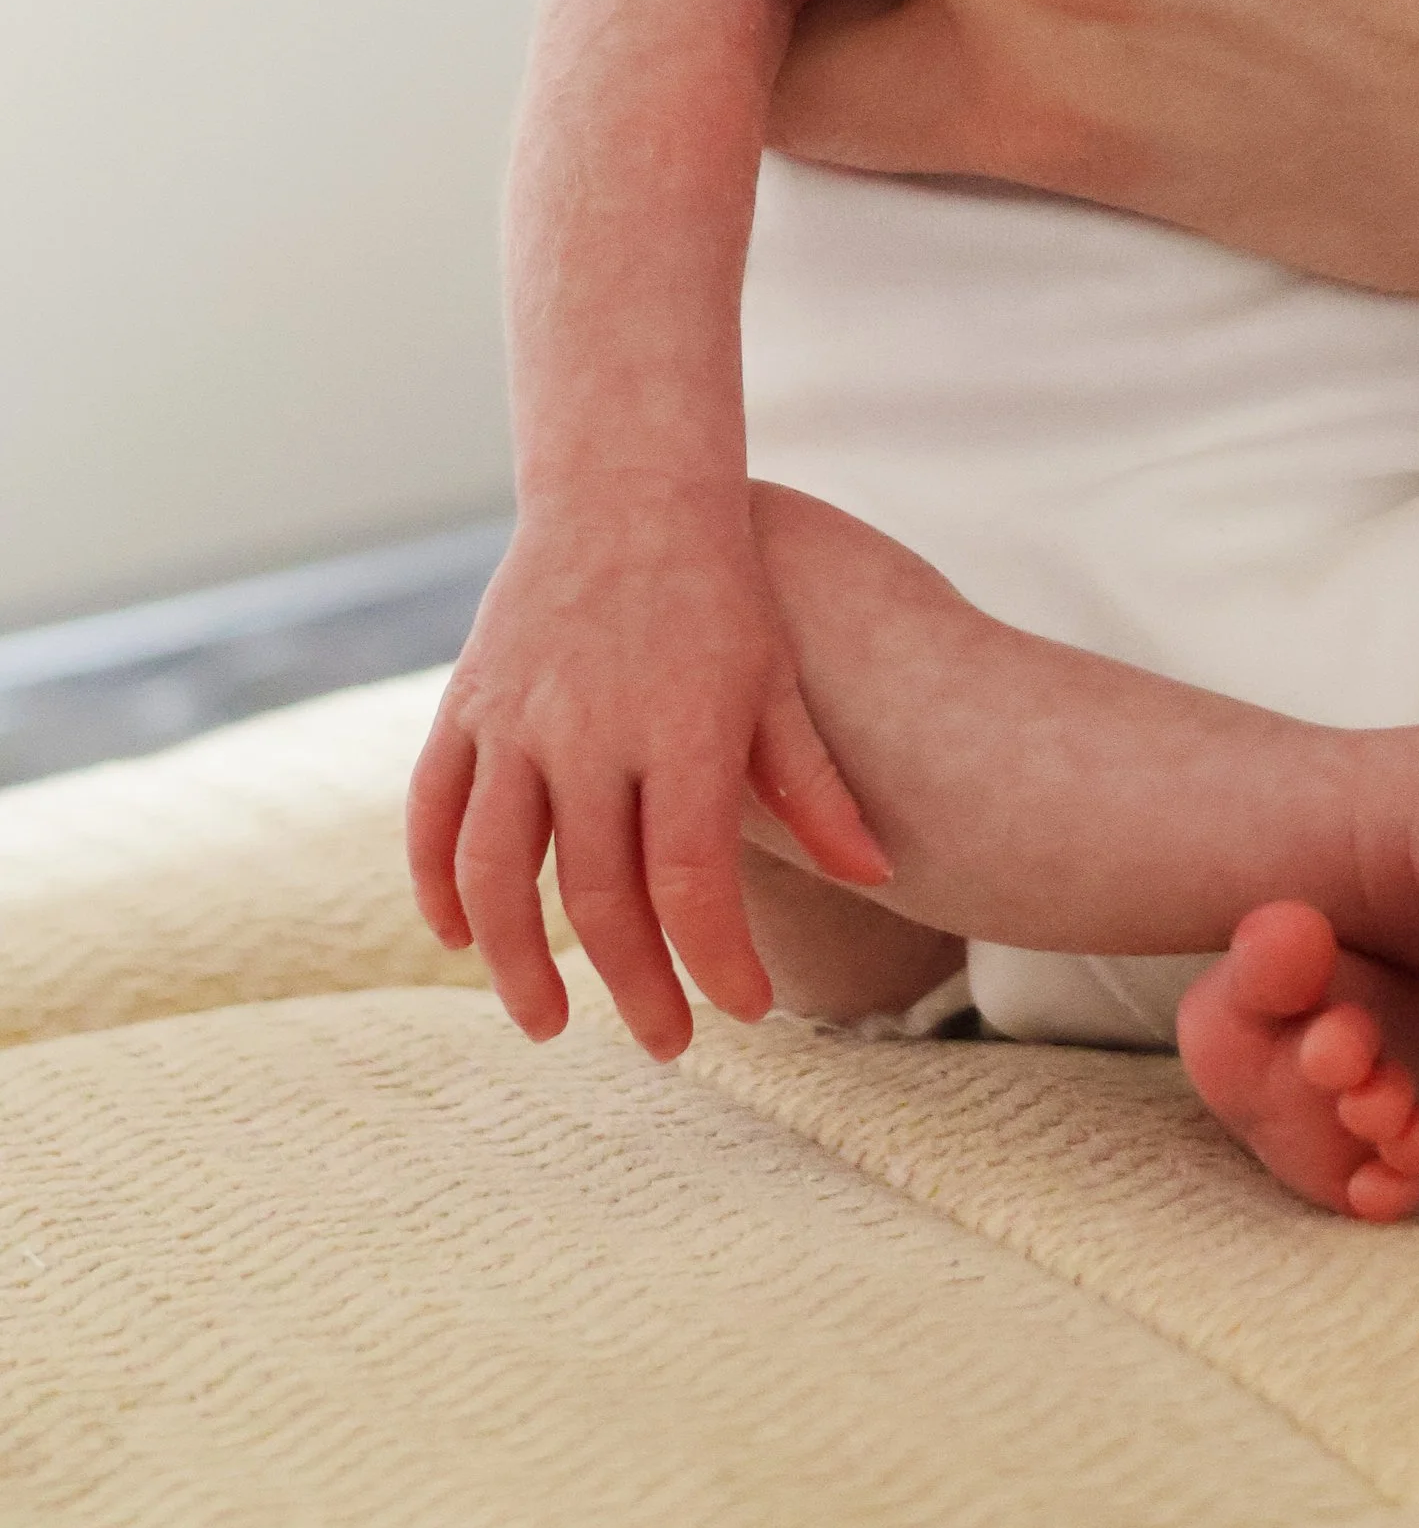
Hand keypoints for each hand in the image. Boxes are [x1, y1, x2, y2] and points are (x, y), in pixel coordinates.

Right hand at [406, 489, 886, 1058]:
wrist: (627, 485)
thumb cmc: (720, 588)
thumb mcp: (777, 677)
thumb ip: (815, 785)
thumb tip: (878, 876)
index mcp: (679, 724)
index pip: (691, 879)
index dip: (716, 960)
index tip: (746, 1011)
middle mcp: (588, 727)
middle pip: (595, 893)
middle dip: (633, 984)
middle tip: (665, 1042)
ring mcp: (515, 716)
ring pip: (493, 871)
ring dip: (515, 961)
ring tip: (548, 1021)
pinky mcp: (467, 701)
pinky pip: (432, 811)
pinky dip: (435, 884)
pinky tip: (461, 938)